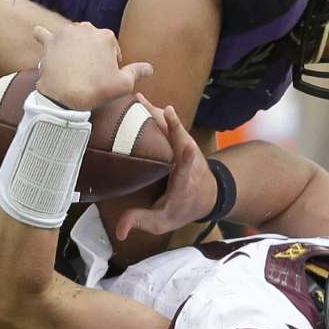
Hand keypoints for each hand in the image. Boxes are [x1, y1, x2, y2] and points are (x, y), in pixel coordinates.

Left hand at [33, 23, 151, 110]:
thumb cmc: (95, 89)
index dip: (111, 61)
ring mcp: (66, 34)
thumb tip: (149, 68)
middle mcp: (86, 29)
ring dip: (73, 44)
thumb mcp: (123, 84)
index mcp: (106, 36)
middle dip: (93, 51)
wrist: (64, 97)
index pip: (112, 46)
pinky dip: (44, 35)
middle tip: (90, 71)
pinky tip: (41, 35)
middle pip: (93, 39)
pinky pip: (44, 34)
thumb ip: (137, 72)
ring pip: (72, 36)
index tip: (106, 74)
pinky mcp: (49, 42)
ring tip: (72, 60)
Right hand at [115, 95, 216, 239]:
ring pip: (171, 124)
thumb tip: (119, 231)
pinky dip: (154, 112)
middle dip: (160, 118)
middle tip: (140, 102)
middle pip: (176, 133)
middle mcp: (188, 156)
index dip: (180, 140)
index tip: (173, 123)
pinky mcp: (181, 139)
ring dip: (153, 110)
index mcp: (185, 176)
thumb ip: (141, 222)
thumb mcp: (163, 221)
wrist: (209, 195)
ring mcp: (186, 145)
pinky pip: (167, 123)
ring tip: (134, 97)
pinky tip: (138, 102)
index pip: (185, 156)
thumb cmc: (184, 208)